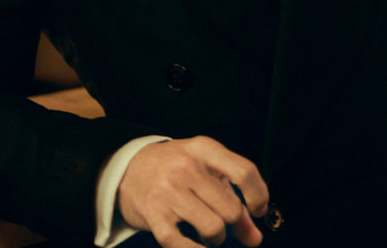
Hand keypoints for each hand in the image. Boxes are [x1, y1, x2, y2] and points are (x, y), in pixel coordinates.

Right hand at [117, 136, 268, 246]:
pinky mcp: (155, 216)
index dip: (258, 196)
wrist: (128, 168)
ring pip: (214, 230)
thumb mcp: (204, 170)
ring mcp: (169, 191)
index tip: (258, 209)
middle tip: (222, 219)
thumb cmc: (174, 168)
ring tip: (205, 229)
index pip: (244, 172)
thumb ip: (233, 198)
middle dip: (232, 223)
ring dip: (215, 238)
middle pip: (231, 209)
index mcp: (203, 148)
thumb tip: (254, 237)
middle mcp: (186, 167)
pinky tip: (195, 244)